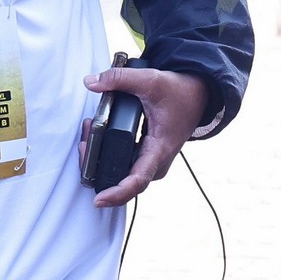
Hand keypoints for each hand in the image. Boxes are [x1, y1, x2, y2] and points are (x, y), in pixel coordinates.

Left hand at [82, 66, 207, 207]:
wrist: (197, 95)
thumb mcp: (151, 80)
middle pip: (124, 180)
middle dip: (97, 167)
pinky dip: (106, 153)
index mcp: (160, 149)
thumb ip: (119, 79)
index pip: (138, 180)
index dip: (117, 193)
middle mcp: (156, 161)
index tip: (99, 200)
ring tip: (87, 134)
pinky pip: (124, 164)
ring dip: (99, 158)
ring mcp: (151, 160)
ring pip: (122, 172)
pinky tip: (95, 136)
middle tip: (83, 145)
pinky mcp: (146, 155)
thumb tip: (90, 83)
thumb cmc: (179, 93)